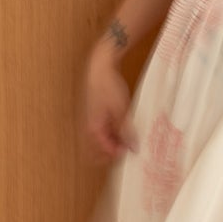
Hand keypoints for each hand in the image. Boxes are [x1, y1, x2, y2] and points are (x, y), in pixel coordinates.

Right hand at [81, 47, 139, 164]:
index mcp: (93, 128)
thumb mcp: (121, 110)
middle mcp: (89, 127)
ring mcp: (90, 121)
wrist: (99, 68)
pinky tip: (122, 128)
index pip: (105, 151)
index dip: (119, 153)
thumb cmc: (108, 87)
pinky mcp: (94, 115)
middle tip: (127, 148)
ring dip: (112, 143)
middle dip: (112, 152)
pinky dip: (111, 134)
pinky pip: (101, 131)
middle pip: (98, 151)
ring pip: (100, 141)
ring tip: (127, 138)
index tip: (132, 149)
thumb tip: (134, 148)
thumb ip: (126, 131)